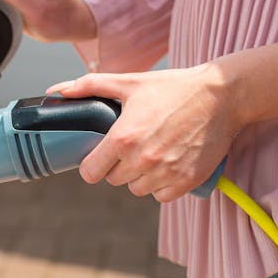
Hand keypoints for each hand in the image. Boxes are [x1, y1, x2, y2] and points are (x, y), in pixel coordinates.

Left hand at [45, 42, 277, 201]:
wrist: (221, 95)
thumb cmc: (173, 87)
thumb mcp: (128, 82)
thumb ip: (88, 86)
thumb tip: (55, 92)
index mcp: (123, 139)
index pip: (91, 173)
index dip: (93, 164)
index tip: (100, 156)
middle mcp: (142, 160)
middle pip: (114, 181)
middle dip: (117, 166)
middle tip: (131, 146)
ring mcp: (166, 173)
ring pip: (137, 190)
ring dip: (139, 177)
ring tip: (151, 153)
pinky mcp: (187, 181)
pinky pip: (162, 196)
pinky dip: (162, 185)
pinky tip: (167, 164)